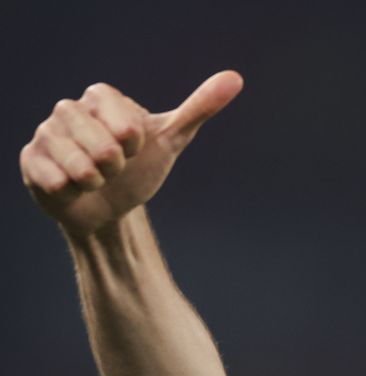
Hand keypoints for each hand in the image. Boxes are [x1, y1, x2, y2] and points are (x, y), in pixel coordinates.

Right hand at [19, 71, 243, 238]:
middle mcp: (68, 109)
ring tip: (92, 180)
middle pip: (102, 149)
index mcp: (100, 96)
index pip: (125, 126)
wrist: (110, 208)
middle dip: (115, 170)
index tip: (133, 149)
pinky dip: (70, 193)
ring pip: (78, 167)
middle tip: (112, 170)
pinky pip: (54, 181)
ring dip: (94, 183)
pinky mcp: (31, 161)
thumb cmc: (138, 170)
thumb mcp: (170, 140)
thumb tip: (235, 79)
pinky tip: (71, 189)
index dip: (134, 147)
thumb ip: (199, 107)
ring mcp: (46, 133)